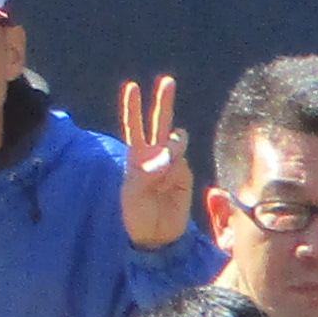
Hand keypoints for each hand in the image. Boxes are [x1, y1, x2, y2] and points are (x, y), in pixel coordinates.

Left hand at [115, 76, 191, 247]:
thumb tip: (170, 151)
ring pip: (176, 140)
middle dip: (163, 102)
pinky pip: (183, 161)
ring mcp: (172, 164)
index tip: (131, 87)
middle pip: (159, 123)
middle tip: (167, 81)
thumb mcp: (133, 193)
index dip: (133, 108)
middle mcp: (155, 156)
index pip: (134, 127)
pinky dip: (178, 164)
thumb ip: (149, 170)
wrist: (158, 235)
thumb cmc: (137, 214)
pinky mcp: (185, 175)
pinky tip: (172, 180)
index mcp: (136, 157)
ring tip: (168, 161)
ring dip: (173, 143)